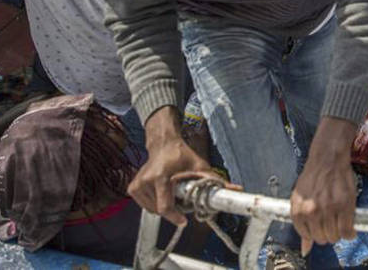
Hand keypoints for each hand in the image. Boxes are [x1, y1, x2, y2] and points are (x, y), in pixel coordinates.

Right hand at [128, 107, 211, 226]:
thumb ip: (215, 180)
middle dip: (174, 209)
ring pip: (153, 210)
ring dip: (164, 206)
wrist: (163, 145)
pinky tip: (162, 191)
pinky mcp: (132, 188)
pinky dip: (156, 203)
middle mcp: (145, 181)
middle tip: (182, 198)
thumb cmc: (181, 155)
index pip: (165, 206)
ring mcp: (136, 185)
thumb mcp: (199, 166)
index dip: (175, 216)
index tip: (183, 221)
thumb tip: (235, 189)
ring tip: (172, 192)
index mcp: (160, 177)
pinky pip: (146, 206)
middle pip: (160, 210)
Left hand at [291, 117, 358, 254]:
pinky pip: (348, 230)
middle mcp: (312, 212)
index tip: (322, 227)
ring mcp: (329, 209)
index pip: (308, 236)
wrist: (327, 158)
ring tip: (340, 223)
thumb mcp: (300, 200)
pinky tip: (350, 228)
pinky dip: (350, 233)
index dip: (316, 233)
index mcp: (298, 212)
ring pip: (335, 236)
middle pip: (322, 239)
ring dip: (339, 233)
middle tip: (332, 224)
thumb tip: (306, 249)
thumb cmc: (313, 178)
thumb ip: (302, 225)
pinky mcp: (344, 205)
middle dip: (328, 234)